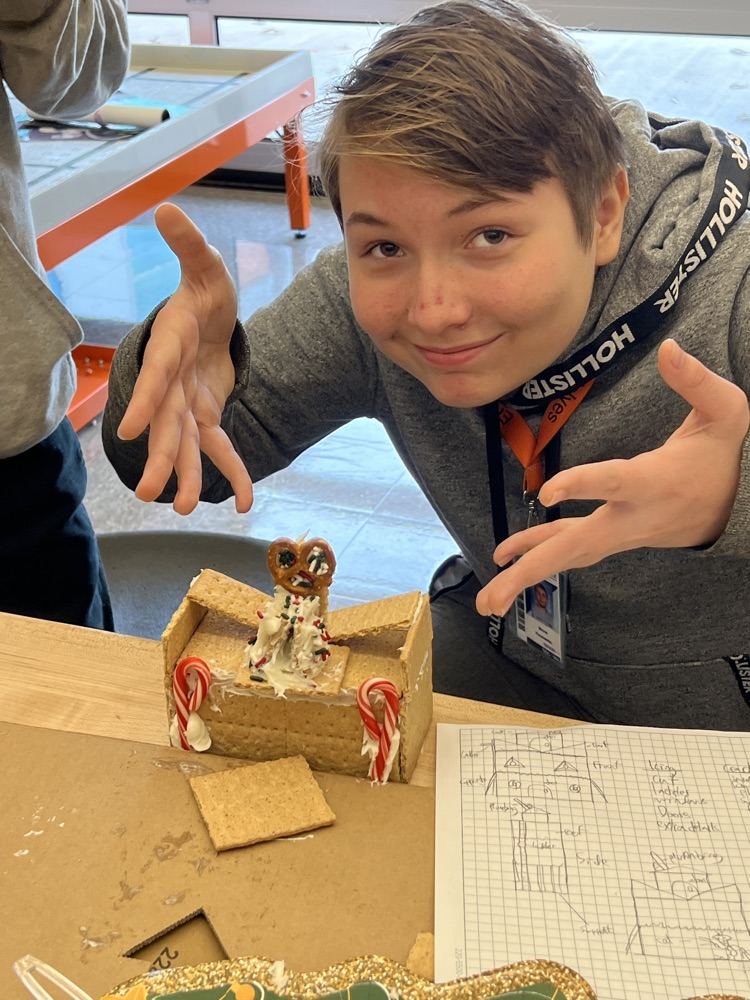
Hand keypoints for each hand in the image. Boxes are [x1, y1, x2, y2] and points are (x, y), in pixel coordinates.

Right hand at [117, 203, 253, 514]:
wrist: (209, 319)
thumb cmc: (204, 291)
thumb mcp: (205, 265)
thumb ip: (189, 245)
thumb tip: (165, 208)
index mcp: (172, 345)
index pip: (157, 374)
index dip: (145, 399)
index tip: (128, 428)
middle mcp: (175, 381)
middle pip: (166, 422)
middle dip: (159, 455)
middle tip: (150, 490)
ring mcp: (189, 403)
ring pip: (185, 444)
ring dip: (185, 474)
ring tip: (182, 507)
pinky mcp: (207, 415)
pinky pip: (219, 448)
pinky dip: (233, 473)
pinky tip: (247, 502)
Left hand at [476, 340, 749, 616]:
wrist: (733, 508)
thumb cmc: (720, 456)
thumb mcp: (726, 411)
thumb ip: (696, 381)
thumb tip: (668, 348)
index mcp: (654, 482)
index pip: (614, 483)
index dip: (582, 486)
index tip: (546, 493)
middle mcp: (631, 516)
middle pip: (579, 545)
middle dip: (534, 568)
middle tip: (492, 595)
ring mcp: (619, 532)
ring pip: (568, 556)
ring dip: (525, 577)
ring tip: (486, 599)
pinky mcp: (611, 536)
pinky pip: (569, 548)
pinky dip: (535, 554)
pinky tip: (504, 559)